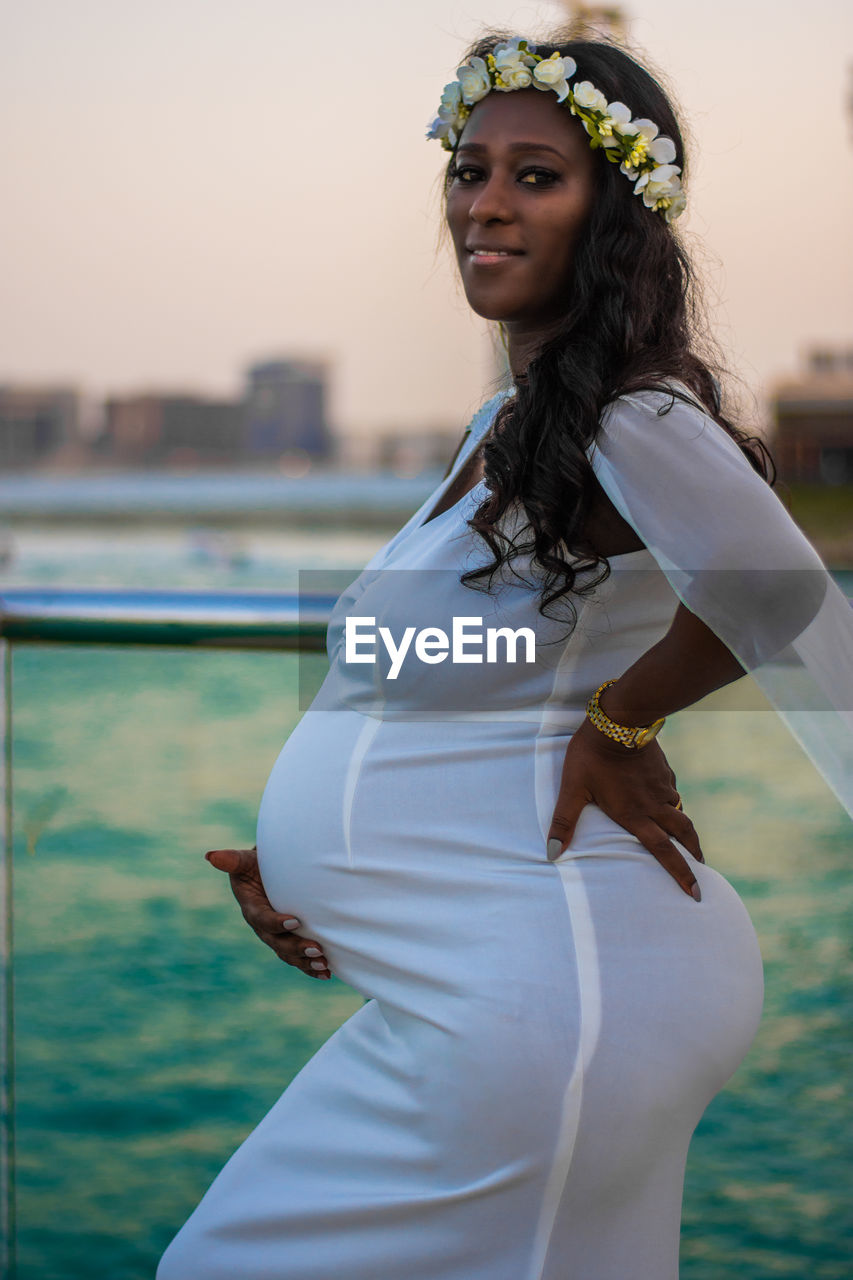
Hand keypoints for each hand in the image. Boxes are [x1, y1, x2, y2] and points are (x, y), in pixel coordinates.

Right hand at [204, 846, 331, 977]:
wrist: (267, 874)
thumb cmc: (256, 865)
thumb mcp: (244, 861)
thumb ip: (231, 860)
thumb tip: (210, 855)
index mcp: (251, 909)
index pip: (262, 919)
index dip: (276, 922)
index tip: (295, 920)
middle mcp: (262, 927)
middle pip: (277, 942)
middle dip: (296, 948)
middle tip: (316, 949)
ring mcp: (275, 936)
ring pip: (288, 954)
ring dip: (306, 962)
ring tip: (324, 966)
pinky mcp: (287, 940)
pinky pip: (297, 958)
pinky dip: (310, 967)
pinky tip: (326, 974)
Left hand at [547, 718, 704, 900]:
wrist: (618, 720)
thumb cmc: (590, 756)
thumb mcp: (572, 790)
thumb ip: (563, 822)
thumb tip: (552, 853)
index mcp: (634, 815)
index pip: (663, 851)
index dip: (681, 874)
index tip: (696, 893)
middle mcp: (653, 805)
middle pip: (684, 835)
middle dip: (694, 854)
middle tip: (702, 870)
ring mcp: (661, 786)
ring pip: (679, 812)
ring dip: (684, 829)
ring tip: (685, 839)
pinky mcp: (664, 770)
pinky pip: (672, 791)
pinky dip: (672, 802)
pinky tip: (666, 801)